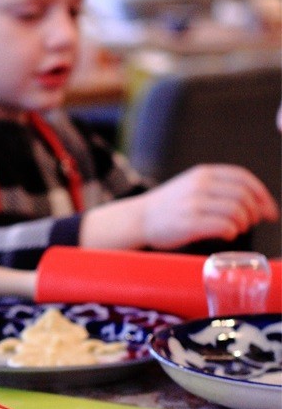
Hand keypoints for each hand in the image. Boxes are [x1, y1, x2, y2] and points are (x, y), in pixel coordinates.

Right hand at [138, 164, 278, 248]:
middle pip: (244, 196)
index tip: (269, 211)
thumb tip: (256, 203)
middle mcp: (200, 185)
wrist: (138, 219)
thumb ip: (219, 187)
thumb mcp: (192, 185)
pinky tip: (226, 234)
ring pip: (237, 211)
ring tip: (237, 229)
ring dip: (244, 223)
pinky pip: (224, 226)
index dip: (263, 195)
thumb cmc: (169, 206)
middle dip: (255, 212)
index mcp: (203, 174)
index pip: (244, 179)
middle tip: (252, 223)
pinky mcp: (189, 223)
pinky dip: (232, 232)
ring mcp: (194, 204)